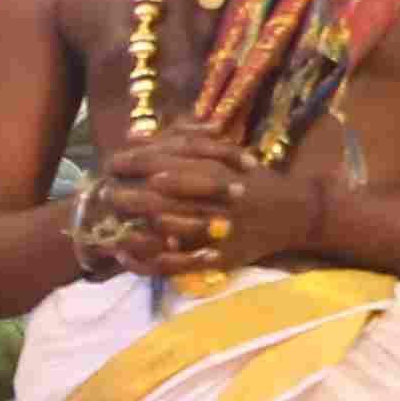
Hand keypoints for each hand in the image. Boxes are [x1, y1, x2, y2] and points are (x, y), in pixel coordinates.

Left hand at [85, 127, 309, 282]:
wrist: (295, 213)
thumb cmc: (253, 179)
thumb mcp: (224, 152)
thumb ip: (184, 142)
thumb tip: (135, 137)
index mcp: (215, 167)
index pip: (164, 161)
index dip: (132, 163)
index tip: (111, 164)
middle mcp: (216, 196)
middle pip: (160, 195)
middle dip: (126, 195)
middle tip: (104, 195)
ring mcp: (218, 228)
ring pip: (166, 228)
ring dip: (133, 227)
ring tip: (110, 225)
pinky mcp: (218, 257)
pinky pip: (176, 262)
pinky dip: (147, 260)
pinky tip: (124, 256)